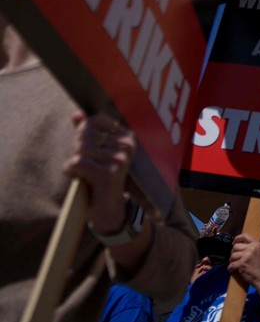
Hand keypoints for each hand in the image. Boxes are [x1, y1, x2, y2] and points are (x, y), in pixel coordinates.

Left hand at [63, 111, 134, 233]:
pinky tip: (77, 177)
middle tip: (84, 163)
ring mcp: (120, 159)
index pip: (94, 120)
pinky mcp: (110, 173)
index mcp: (127, 136)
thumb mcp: (96, 152)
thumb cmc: (100, 176)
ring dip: (74, 161)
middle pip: (85, 134)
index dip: (82, 132)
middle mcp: (127, 145)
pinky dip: (70, 170)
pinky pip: (78, 162)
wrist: (108, 207)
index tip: (87, 147)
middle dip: (76, 148)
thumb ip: (87, 131)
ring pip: (80, 149)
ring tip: (82, 171)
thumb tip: (77, 114)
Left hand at [228, 234, 259, 285]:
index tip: (234, 242)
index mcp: (257, 244)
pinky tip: (233, 270)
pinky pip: (231, 265)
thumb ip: (256, 248)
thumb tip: (248, 245)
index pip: (245, 236)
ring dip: (232, 261)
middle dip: (233, 252)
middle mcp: (251, 248)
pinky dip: (230, 268)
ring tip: (234, 264)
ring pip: (232, 256)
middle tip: (235, 257)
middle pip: (236, 246)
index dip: (237, 238)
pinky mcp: (241, 265)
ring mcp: (246, 256)